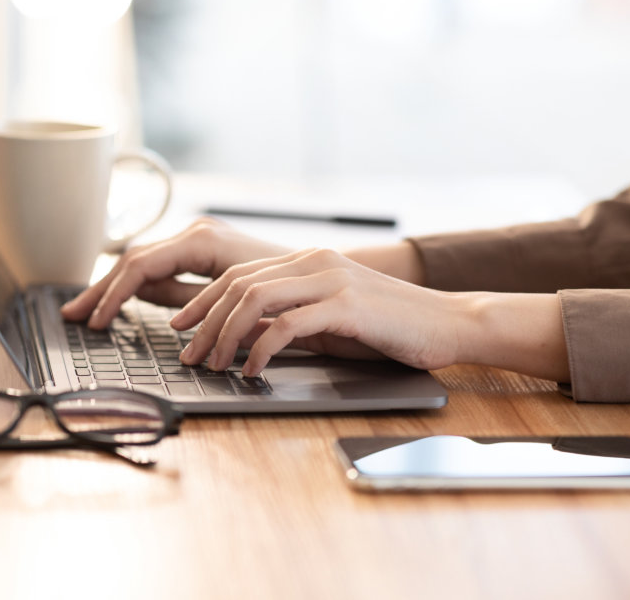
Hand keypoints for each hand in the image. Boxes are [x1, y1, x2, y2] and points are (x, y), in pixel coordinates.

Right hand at [60, 218, 291, 328]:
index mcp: (201, 241)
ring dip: (113, 287)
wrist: (322, 277)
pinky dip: (137, 285)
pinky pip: (160, 266)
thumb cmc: (288, 289)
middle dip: (102, 289)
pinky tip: (121, 302)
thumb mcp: (235, 299)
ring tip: (88, 311)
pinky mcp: (203, 252)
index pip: (140, 266)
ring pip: (143, 262)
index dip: (112, 295)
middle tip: (73, 315)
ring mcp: (198, 240)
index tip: (96, 322)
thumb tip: (147, 301)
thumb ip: (187, 299)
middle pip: (134, 260)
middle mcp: (196, 233)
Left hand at [171, 248, 466, 375]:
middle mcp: (314, 262)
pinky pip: (287, 326)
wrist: (449, 323)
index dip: (202, 301)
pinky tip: (252, 370)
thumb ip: (287, 320)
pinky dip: (260, 349)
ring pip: (254, 301)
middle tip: (188, 355)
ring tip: (214, 365)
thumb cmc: (390, 326)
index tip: (180, 326)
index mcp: (307, 260)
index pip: (238, 275)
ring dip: (225, 336)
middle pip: (237, 285)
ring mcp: (330, 280)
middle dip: (204, 322)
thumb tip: (241, 336)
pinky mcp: (346, 306)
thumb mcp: (329, 320)